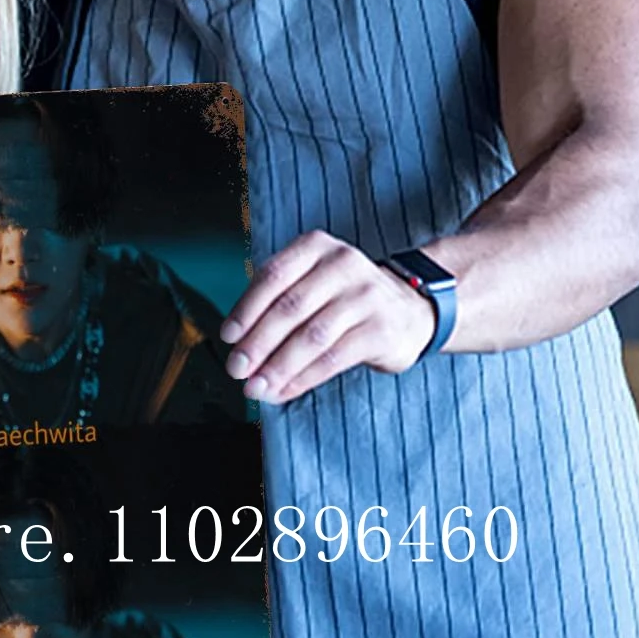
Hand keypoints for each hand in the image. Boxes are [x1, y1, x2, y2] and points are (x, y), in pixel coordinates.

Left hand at [220, 231, 438, 403]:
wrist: (411, 310)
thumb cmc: (344, 298)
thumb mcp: (313, 282)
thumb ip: (277, 303)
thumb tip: (238, 346)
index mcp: (316, 247)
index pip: (273, 276)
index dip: (246, 308)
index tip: (228, 337)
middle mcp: (343, 265)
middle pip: (289, 307)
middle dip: (257, 343)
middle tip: (236, 369)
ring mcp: (366, 296)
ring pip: (311, 336)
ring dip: (278, 366)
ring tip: (257, 387)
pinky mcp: (381, 330)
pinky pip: (334, 358)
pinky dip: (304, 378)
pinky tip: (285, 390)